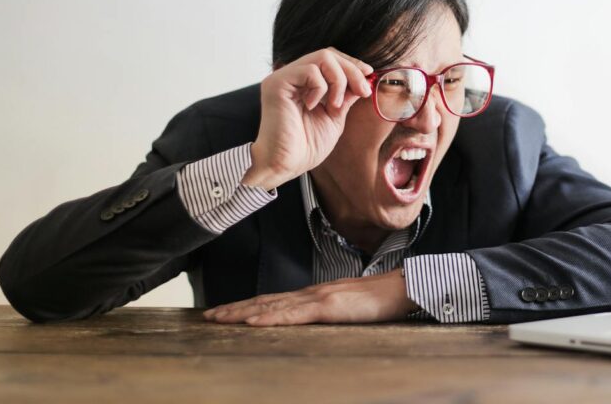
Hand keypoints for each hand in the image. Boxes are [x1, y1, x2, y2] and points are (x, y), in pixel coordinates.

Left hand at [202, 269, 417, 325]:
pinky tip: (254, 321)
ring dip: (244, 312)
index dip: (248, 305)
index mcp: (315, 295)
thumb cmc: (381, 299)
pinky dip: (271, 317)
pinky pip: (294, 314)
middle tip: (208, 315)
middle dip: (235, 308)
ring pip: (273, 305)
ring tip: (220, 318)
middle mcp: (311, 293)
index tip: (226, 311)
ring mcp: (319, 298)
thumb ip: (329, 313)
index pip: (274, 300)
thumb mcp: (348, 308)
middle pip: (266, 300)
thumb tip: (313, 322)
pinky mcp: (329, 306)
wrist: (402, 288)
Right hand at [241, 47, 373, 189]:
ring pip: (322, 57)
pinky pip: (309, 70)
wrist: (286, 165)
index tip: (368, 74)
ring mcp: (283, 78)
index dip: (351, 63)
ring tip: (334, 106)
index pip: (329, 59)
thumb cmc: (306, 147)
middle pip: (328, 54)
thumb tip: (363, 78)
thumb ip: (345, 96)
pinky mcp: (277, 84)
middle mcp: (292, 76)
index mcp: (303, 83)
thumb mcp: (334, 117)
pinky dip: (320, 88)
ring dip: (339, 80)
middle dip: (351, 70)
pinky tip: (314, 106)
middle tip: (363, 91)